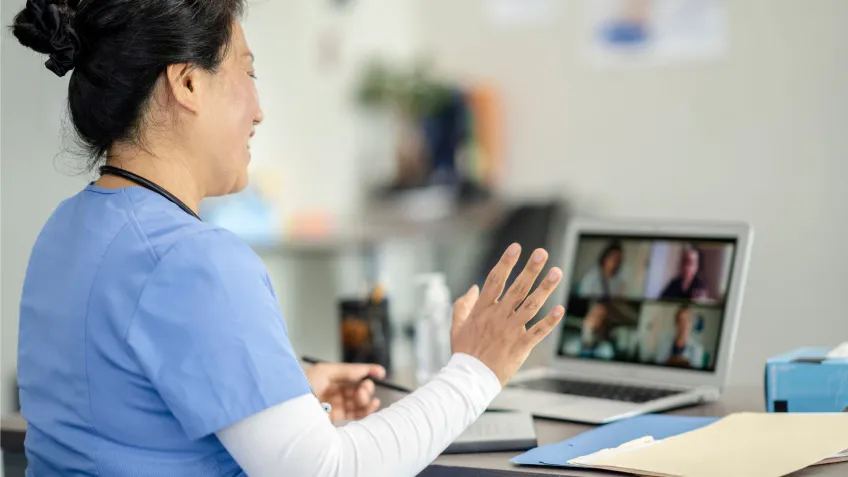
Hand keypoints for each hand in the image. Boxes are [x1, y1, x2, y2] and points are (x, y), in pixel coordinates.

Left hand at [304, 362, 385, 421]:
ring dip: (366, 400)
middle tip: (365, 389)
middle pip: (354, 388)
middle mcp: (330, 389)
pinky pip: (352, 414)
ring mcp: (332, 404)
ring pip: (355, 401)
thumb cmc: (303, 386)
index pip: (350, 373)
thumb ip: (347, 371)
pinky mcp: (332, 418)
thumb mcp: (325, 372)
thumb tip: (365, 371)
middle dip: (365, 388)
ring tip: (370, 401)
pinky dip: (364, 411)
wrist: (291, 409)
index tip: (381, 373)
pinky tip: (372, 406)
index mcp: (327, 376)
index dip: (366, 371)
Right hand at [451, 243, 563, 386]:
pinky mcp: (520, 346)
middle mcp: (498, 317)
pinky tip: (560, 308)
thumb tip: (473, 288)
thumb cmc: (464, 352)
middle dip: (530, 269)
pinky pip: (537, 331)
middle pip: (517, 288)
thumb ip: (463, 305)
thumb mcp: (456, 325)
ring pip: (530, 306)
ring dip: (545, 289)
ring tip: (557, 272)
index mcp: (482, 310)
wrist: (470, 379)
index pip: (495, 281)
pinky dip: (549, 321)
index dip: (505, 263)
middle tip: (542, 253)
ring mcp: (510, 331)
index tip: (516, 247)